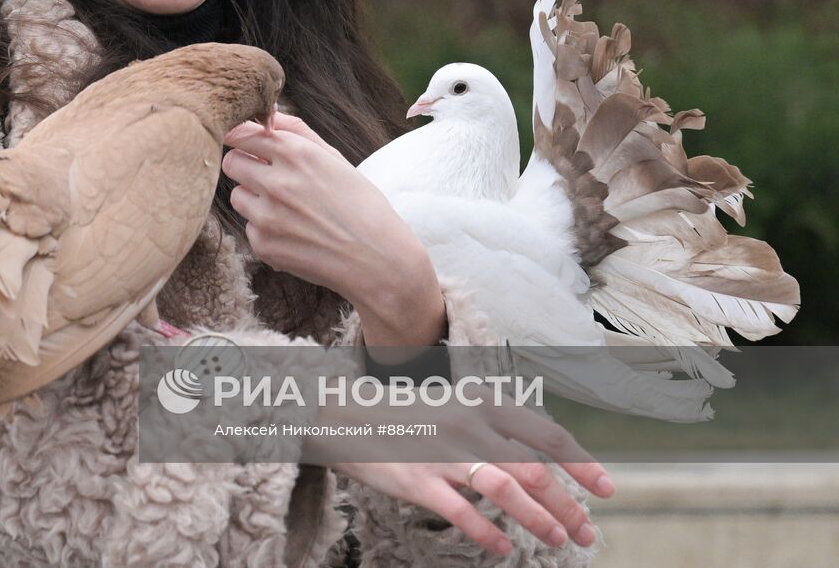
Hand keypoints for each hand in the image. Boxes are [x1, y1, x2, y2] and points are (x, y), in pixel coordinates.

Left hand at [222, 112, 444, 344]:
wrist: (378, 260)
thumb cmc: (362, 205)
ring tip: (288, 208)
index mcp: (295, 153)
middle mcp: (276, 181)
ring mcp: (267, 216)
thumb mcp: (335, 159)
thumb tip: (269, 113)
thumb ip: (297, 131)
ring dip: (254, 199)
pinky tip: (295, 233)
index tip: (246, 145)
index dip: (242, 139)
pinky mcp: (263, 245)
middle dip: (244, 166)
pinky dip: (265, 229)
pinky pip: (249, 227)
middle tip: (268, 177)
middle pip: (231, 162)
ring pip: (237, 196)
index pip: (241, 134)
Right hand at [309, 394, 613, 554]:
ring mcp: (443, 453)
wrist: (342, 413)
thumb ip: (494, 428)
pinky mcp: (417, 479)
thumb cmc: (405, 415)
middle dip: (568, 504)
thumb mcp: (456, 406)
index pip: (547, 434)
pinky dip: (487, 532)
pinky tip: (504, 547)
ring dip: (538, 518)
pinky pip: (461, 511)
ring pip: (506, 488)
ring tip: (558, 541)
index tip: (608, 489)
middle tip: (586, 532)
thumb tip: (539, 460)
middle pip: (534, 468)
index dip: (583, 463)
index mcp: (483, 404)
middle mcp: (469, 425)